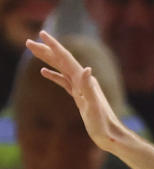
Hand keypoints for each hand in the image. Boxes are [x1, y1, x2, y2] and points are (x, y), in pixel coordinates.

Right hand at [24, 31, 126, 150]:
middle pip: (62, 61)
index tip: (41, 33)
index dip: (54, 45)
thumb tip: (87, 69)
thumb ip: (89, 88)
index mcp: (84, 80)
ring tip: (33, 50)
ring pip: (61, 69)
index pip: (66, 58)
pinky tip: (44, 72)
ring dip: (47, 59)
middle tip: (28, 41)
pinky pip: (64, 82)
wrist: (111, 135)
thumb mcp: (94, 106)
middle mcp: (84, 81)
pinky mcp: (80, 97)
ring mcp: (81, 88)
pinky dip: (54, 75)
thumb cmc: (103, 124)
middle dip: (46, 50)